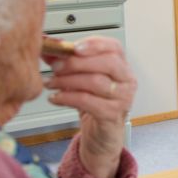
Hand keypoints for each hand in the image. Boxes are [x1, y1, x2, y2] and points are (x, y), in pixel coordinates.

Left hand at [44, 36, 136, 177]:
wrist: (102, 133)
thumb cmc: (94, 103)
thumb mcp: (83, 79)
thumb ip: (68, 62)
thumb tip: (49, 49)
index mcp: (122, 67)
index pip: (115, 47)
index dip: (95, 44)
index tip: (74, 47)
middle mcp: (127, 80)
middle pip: (107, 63)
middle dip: (77, 63)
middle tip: (55, 67)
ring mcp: (123, 98)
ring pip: (96, 81)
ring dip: (67, 80)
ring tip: (50, 83)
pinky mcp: (112, 114)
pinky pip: (88, 101)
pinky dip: (67, 97)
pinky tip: (56, 98)